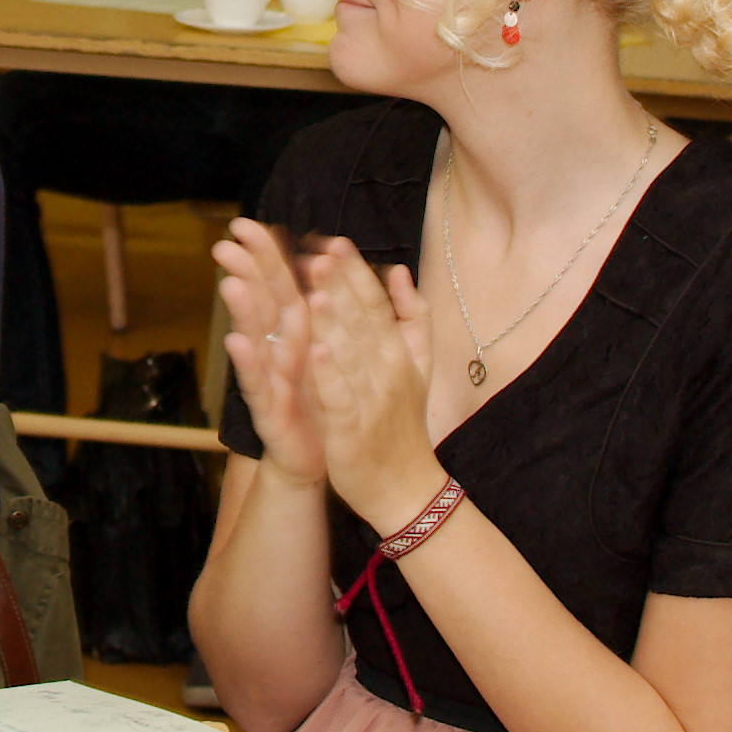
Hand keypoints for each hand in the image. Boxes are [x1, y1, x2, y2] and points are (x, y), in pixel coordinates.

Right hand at [212, 218, 327, 488]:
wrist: (321, 456)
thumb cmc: (324, 398)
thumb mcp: (331, 348)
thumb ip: (329, 307)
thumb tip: (324, 260)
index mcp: (298, 331)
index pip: (282, 284)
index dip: (266, 255)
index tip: (249, 224)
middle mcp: (278, 348)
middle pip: (262, 303)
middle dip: (246, 272)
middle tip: (226, 242)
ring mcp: (269, 377)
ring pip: (255, 339)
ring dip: (243, 312)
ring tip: (230, 282)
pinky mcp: (268, 409)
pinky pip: (257, 384)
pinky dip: (246, 363)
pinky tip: (236, 342)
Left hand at [301, 243, 443, 524]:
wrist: (406, 489)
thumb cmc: (404, 424)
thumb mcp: (417, 366)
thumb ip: (411, 316)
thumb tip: (400, 270)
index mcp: (397, 353)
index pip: (375, 304)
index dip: (354, 273)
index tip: (332, 241)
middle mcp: (387, 371)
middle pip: (361, 322)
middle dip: (340, 287)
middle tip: (316, 253)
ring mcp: (371, 400)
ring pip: (351, 355)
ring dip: (334, 323)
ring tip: (314, 290)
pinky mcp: (353, 430)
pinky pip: (341, 398)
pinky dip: (330, 375)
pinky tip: (314, 352)